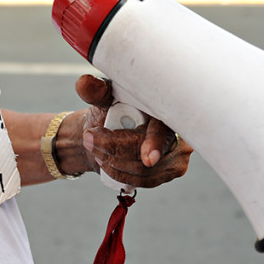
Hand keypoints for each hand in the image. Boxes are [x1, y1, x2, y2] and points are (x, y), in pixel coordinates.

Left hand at [75, 74, 191, 188]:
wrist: (109, 132)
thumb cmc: (112, 111)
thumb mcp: (104, 99)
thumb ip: (97, 91)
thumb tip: (84, 83)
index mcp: (167, 109)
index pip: (162, 129)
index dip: (155, 144)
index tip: (148, 159)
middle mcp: (178, 132)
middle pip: (149, 153)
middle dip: (115, 150)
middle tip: (89, 140)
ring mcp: (178, 154)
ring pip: (145, 171)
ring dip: (114, 163)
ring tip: (95, 150)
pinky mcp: (170, 171)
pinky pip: (146, 181)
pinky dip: (121, 175)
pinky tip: (106, 163)